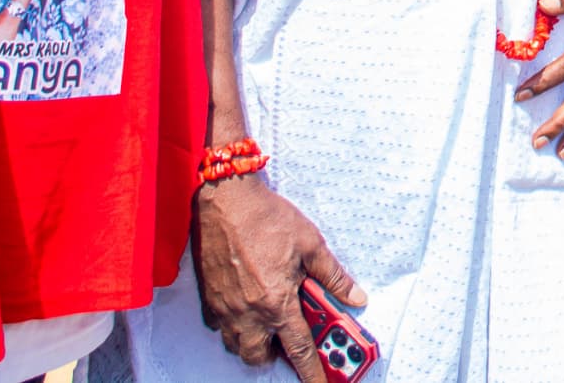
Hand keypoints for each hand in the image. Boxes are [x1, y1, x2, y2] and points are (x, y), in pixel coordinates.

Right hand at [191, 174, 365, 382]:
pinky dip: (234, 326)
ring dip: (255, 343)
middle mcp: (248, 313)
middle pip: (260, 357)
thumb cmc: (266, 218)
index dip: (311, 373)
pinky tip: (246, 306)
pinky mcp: (209, 299)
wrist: (225, 200)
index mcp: (277, 302)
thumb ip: (332, 276)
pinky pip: (220, 328)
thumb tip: (354, 296)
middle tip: (289, 339)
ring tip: (269, 323)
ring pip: (238, 346)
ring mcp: (225, 308)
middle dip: (276, 356)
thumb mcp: (310, 244)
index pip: (299, 349)